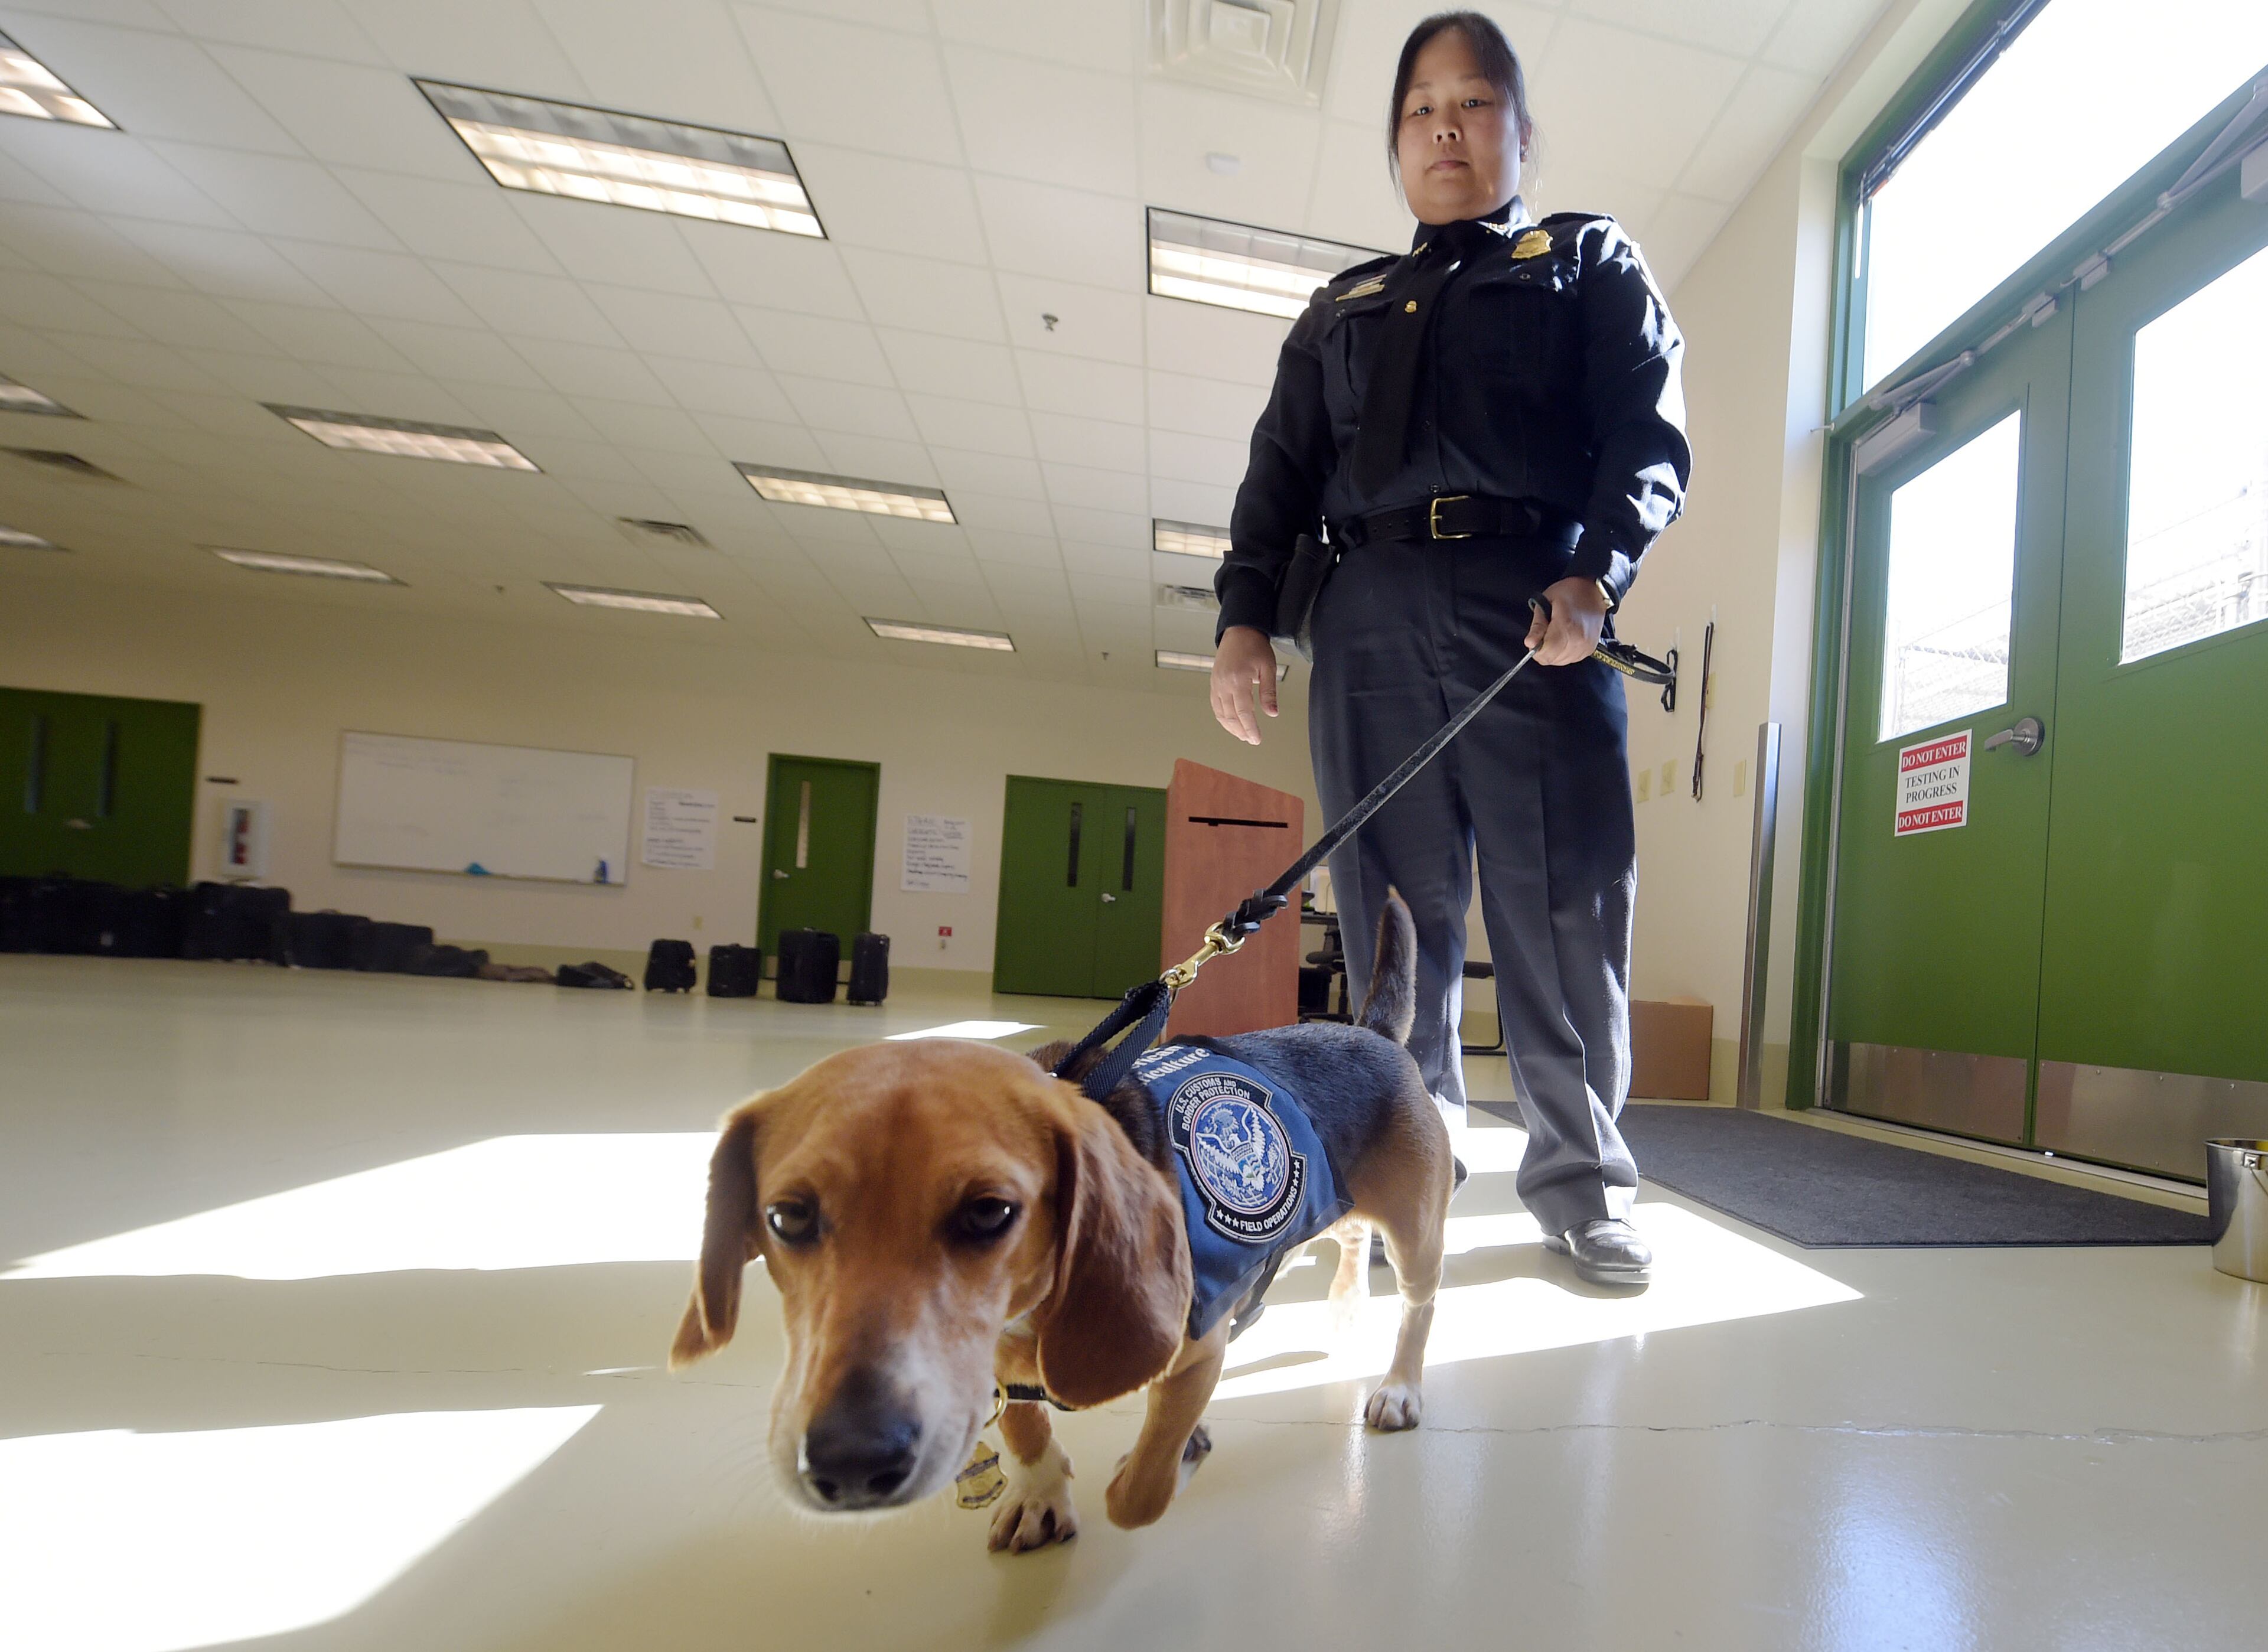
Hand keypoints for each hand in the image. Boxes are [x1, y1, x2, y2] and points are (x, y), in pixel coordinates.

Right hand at [1210, 627, 1278, 744]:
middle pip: (1231, 716)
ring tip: (1242, 735)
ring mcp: (1216, 684)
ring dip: (1231, 727)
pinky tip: (1231, 723)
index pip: (1243, 712)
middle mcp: (1224, 684)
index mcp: (1238, 680)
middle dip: (1241, 731)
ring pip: (1221, 713)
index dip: (1250, 728)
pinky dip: (1223, 718)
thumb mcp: (1268, 667)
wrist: (1239, 631)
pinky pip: (1216, 706)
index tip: (1257, 739)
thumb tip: (1272, 714)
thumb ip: (1269, 692)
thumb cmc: (1255, 646)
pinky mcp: (1213, 683)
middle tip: (1252, 740)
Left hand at [1524, 576, 1607, 665]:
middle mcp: (1579, 640)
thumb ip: (1537, 626)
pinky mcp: (1590, 649)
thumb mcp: (1546, 602)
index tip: (1535, 639)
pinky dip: (1563, 652)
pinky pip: (1570, 659)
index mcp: (1566, 627)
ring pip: (1560, 661)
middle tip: (1546, 633)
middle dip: (1544, 650)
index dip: (1535, 649)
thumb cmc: (1569, 593)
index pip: (1545, 654)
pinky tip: (1564, 638)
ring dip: (1554, 652)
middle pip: (1552, 659)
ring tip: (1557, 633)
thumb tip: (1530, 643)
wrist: (1594, 591)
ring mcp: (1586, 646)